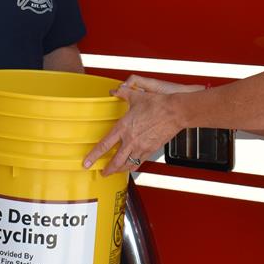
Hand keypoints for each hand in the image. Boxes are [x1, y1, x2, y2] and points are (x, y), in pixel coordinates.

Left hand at [83, 75, 203, 174]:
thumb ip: (123, 93)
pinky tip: (131, 166)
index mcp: (124, 128)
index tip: (87, 163)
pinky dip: (134, 166)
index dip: (94, 156)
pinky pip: (140, 162)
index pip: (104, 145)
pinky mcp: (152, 150)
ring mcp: (142, 147)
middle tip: (102, 172)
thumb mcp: (136, 97)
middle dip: (107, 169)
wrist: (175, 111)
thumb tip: (115, 90)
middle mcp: (131, 140)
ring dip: (119, 170)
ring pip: (128, 164)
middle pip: (115, 161)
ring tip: (115, 172)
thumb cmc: (157, 104)